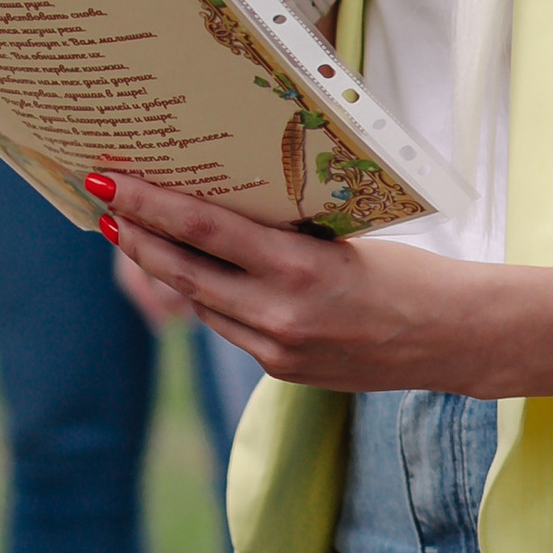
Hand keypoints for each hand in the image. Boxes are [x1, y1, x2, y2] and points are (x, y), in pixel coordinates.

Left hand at [88, 170, 466, 386]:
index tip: (107, 182)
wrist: (451, 339)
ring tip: (130, 233)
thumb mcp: (342, 239)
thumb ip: (282, 235)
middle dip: (134, 236)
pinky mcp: (282, 371)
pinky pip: (229, 326)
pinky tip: (188, 272)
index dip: (148, 205)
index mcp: (299, 271)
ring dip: (161, 268)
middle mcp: (279, 316)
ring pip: (200, 302)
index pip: (203, 231)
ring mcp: (276, 350)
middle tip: (100, 203)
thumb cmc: (406, 271)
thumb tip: (222, 207)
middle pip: (183, 271)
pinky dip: (205, 296)